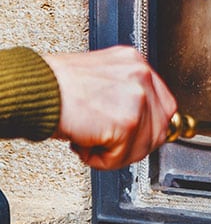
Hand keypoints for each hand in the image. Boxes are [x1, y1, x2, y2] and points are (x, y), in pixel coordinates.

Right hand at [42, 47, 177, 169]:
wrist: (35, 90)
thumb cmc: (55, 87)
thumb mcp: (101, 79)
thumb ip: (124, 93)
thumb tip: (141, 119)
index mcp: (134, 63)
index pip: (163, 104)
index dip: (149, 127)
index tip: (134, 137)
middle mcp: (141, 75)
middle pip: (161, 126)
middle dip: (135, 145)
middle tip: (110, 146)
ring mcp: (137, 97)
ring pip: (145, 145)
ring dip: (117, 155)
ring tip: (92, 145)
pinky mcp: (128, 121)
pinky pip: (124, 156)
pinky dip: (103, 161)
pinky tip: (86, 147)